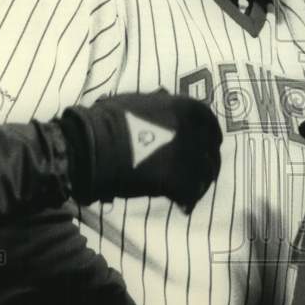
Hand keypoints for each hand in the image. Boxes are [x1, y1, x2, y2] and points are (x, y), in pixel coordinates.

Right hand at [60, 90, 221, 211]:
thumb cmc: (108, 120)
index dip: (210, 139)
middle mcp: (194, 129)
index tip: (207, 149)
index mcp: (186, 108)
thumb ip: (160, 103)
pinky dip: (187, 202)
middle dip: (207, 165)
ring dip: (199, 185)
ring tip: (189, 195)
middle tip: (199, 176)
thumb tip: (164, 97)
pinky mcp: (178, 180)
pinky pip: (191, 194)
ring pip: (205, 175)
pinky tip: (181, 207)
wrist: (93, 145)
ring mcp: (188, 155)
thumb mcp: (139, 100)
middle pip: (211, 152)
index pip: (211, 125)